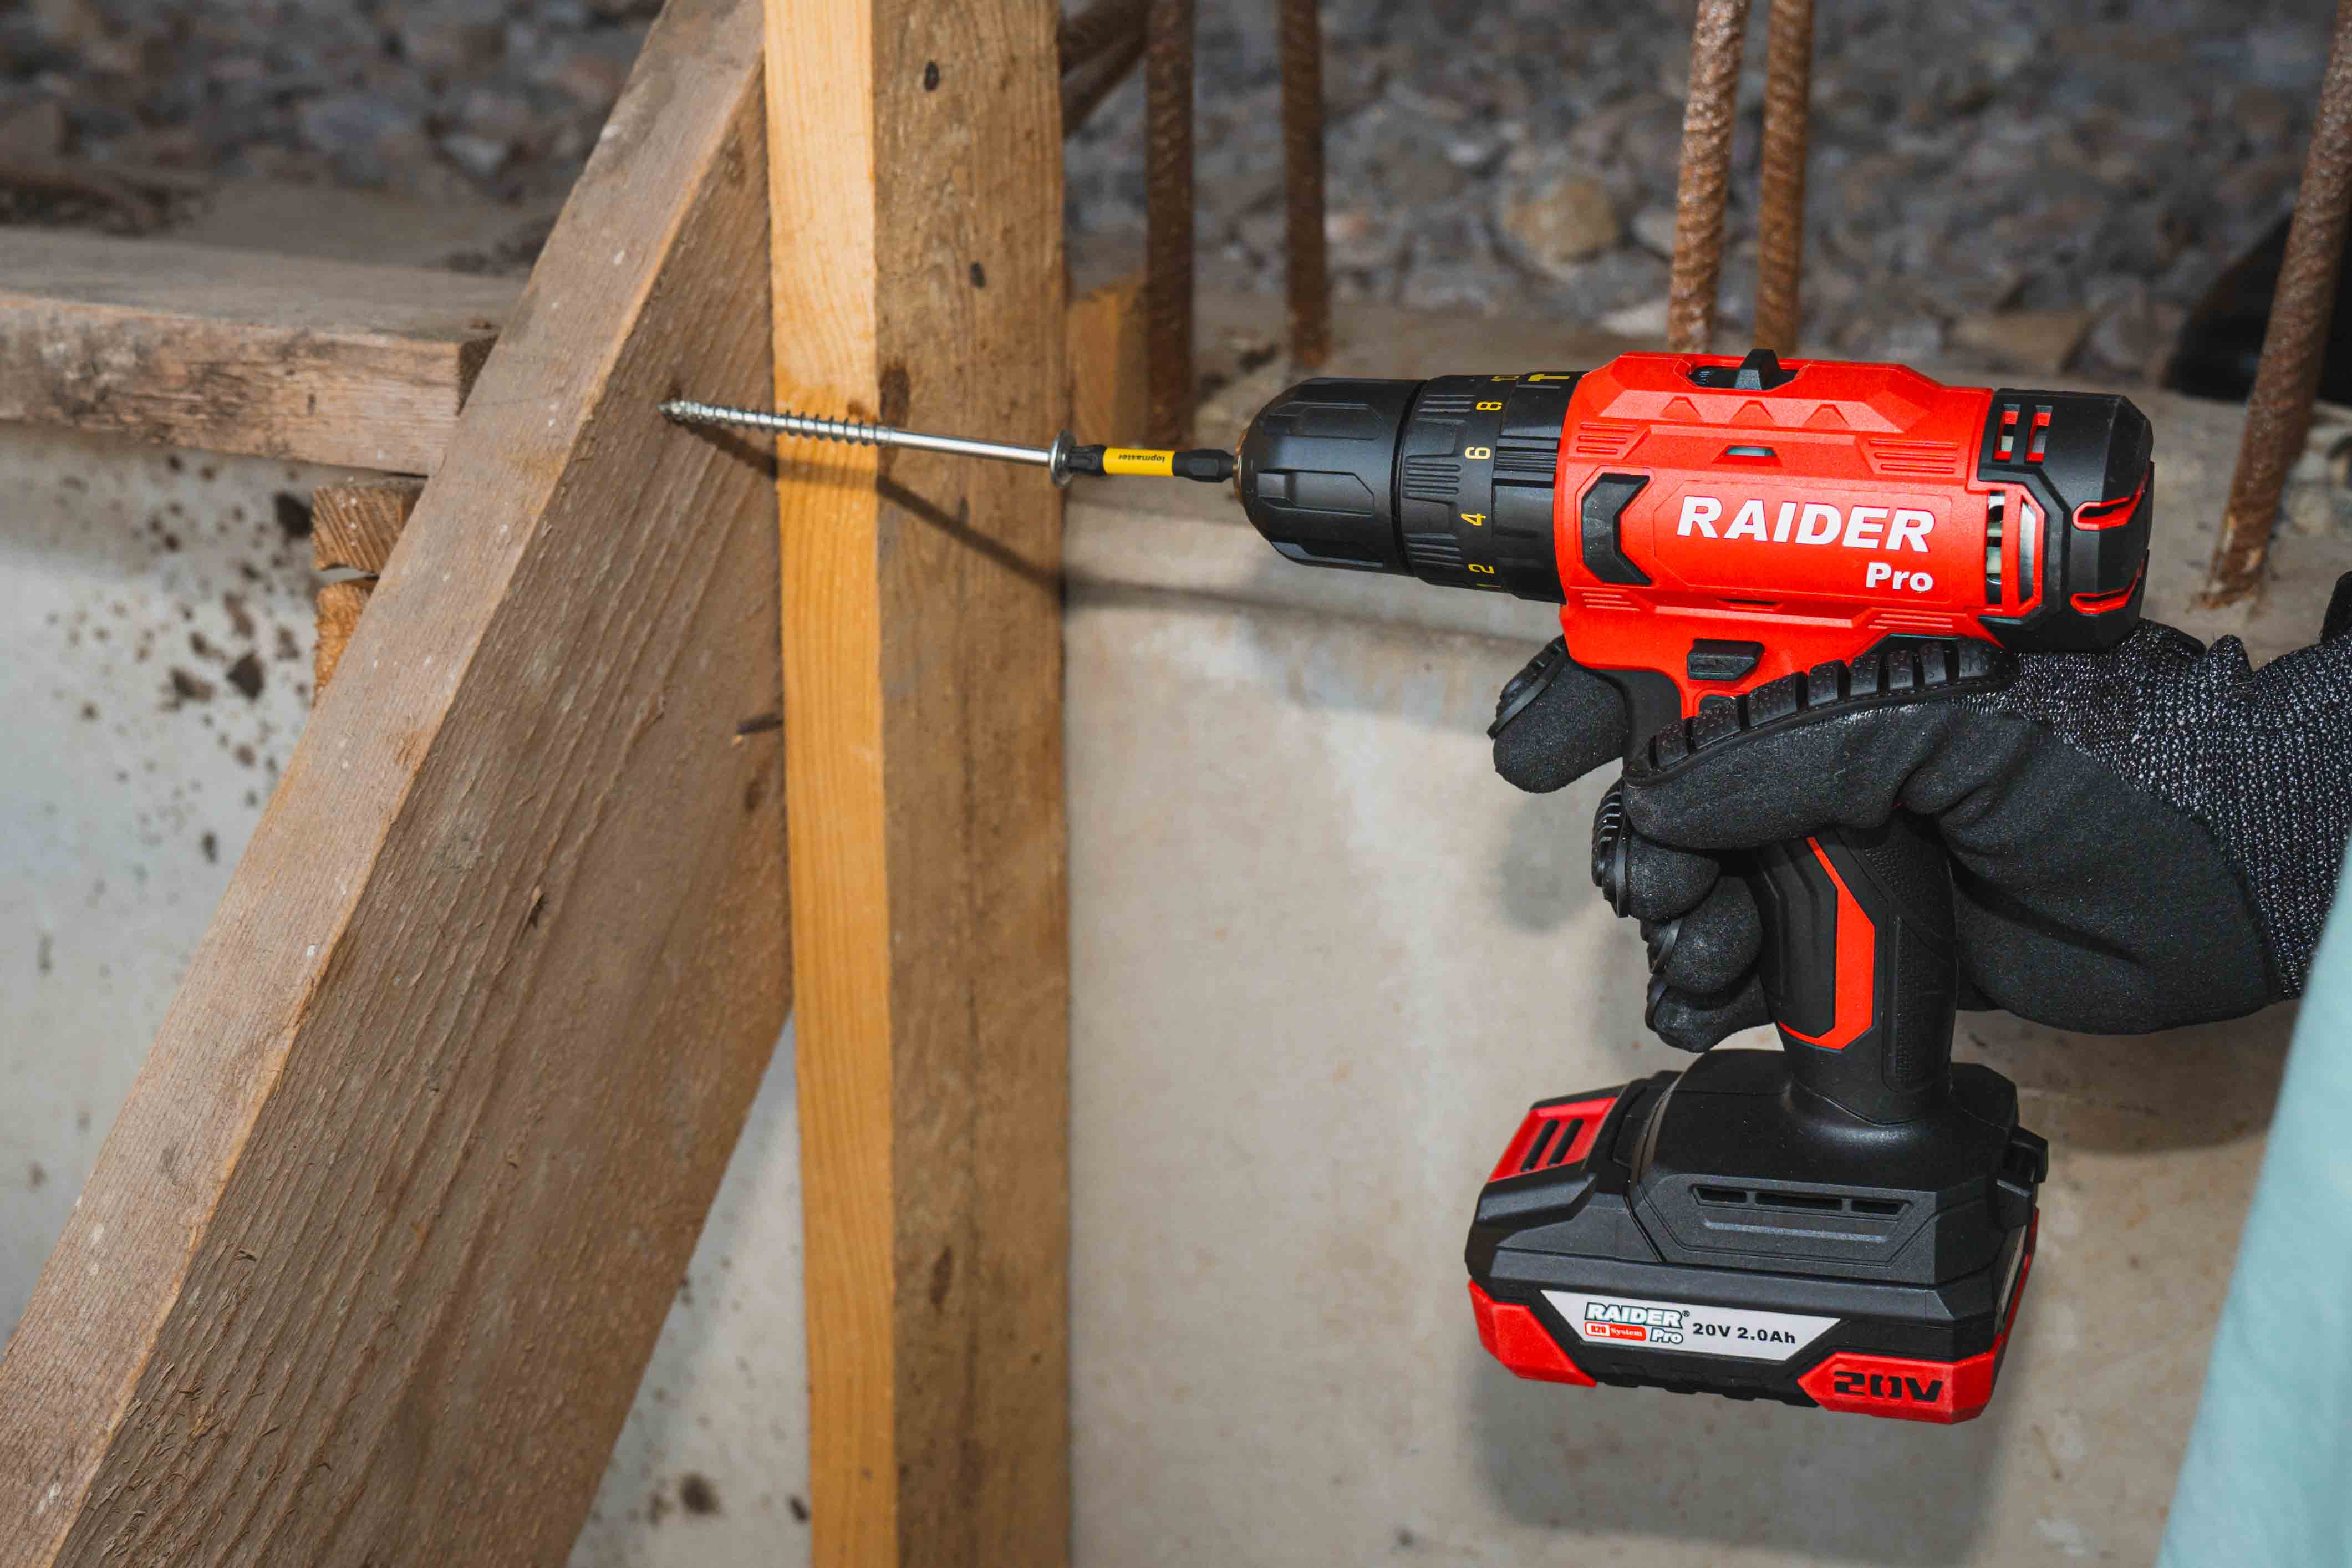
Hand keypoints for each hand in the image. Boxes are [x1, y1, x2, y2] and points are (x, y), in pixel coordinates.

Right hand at [1489, 613, 2351, 1048]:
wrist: (2241, 882)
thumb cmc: (2130, 757)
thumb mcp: (1961, 720)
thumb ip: (1804, 748)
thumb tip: (1666, 789)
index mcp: (1837, 656)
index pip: (1678, 651)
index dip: (1594, 689)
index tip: (1535, 741)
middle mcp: (1823, 746)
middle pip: (1662, 783)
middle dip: (1625, 832)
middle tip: (1643, 873)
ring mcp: (1839, 844)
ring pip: (1692, 882)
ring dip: (1668, 920)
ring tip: (1701, 941)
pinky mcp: (1860, 938)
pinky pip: (1746, 968)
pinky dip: (1703, 993)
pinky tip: (1700, 1001)